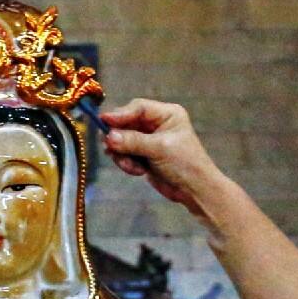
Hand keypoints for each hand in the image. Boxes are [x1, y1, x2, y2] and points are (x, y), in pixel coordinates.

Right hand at [100, 99, 221, 205]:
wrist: (194, 190)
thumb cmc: (185, 164)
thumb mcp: (159, 149)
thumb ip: (133, 141)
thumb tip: (108, 136)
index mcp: (166, 114)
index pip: (138, 108)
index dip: (120, 114)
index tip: (103, 121)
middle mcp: (156, 124)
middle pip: (126, 123)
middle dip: (119, 138)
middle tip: (109, 148)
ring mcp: (148, 140)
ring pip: (121, 140)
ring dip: (122, 155)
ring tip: (132, 167)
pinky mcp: (142, 155)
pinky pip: (124, 154)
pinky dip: (126, 163)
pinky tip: (138, 171)